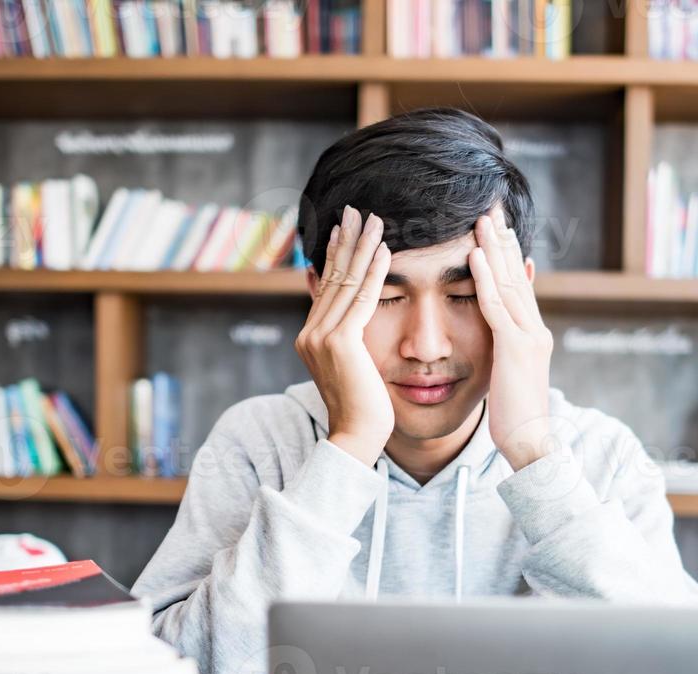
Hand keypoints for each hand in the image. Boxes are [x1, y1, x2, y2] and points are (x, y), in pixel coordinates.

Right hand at [295, 204, 394, 465]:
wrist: (356, 438)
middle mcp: (310, 333)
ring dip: (362, 247)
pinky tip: (386, 250)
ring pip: (346, 282)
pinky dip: (374, 272)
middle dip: (346, 241)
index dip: (336, 255)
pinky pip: (361, 298)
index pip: (326, 286)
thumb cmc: (363, 411)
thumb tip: (354, 322)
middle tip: (356, 210)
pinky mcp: (341, 342)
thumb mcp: (352, 370)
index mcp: (310, 338)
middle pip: (332, 276)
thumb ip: (349, 342)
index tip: (346, 228)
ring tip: (376, 220)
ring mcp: (322, 337)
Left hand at [470, 202, 554, 470]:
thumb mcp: (508, 376)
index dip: (508, 257)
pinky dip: (486, 279)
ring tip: (483, 221)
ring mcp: (528, 337)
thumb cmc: (513, 418)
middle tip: (492, 210)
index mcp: (531, 335)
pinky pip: (497, 306)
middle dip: (504, 242)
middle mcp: (534, 329)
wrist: (531, 444)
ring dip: (494, 249)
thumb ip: (504, 350)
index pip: (519, 287)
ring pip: (510, 283)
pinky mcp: (516, 349)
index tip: (496, 231)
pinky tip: (475, 257)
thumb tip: (496, 334)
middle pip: (518, 276)